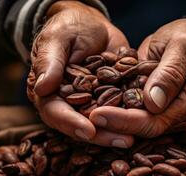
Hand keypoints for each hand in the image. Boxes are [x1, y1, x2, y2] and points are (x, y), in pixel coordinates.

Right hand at [28, 1, 133, 146]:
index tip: (88, 130)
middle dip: (100, 135)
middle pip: (80, 124)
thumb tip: (42, 88)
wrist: (91, 24)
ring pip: (100, 122)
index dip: (70, 123)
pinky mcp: (108, 99)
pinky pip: (117, 111)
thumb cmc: (68, 27)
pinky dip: (128, 117)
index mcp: (48, 91)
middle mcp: (67, 103)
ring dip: (116, 131)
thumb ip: (49, 62)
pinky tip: (144, 122)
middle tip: (121, 140)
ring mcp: (89, 103)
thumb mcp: (57, 39)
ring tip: (134, 137)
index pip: (55, 112)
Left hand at [90, 11, 185, 137]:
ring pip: (138, 126)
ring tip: (86, 116)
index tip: (98, 114)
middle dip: (115, 124)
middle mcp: (181, 112)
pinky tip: (96, 108)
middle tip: (86, 117)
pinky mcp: (156, 107)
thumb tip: (153, 104)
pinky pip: (135, 114)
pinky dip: (116, 113)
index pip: (156, 121)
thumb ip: (170, 72)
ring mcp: (168, 112)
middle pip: (145, 129)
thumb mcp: (182, 45)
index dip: (126, 121)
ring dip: (113, 123)